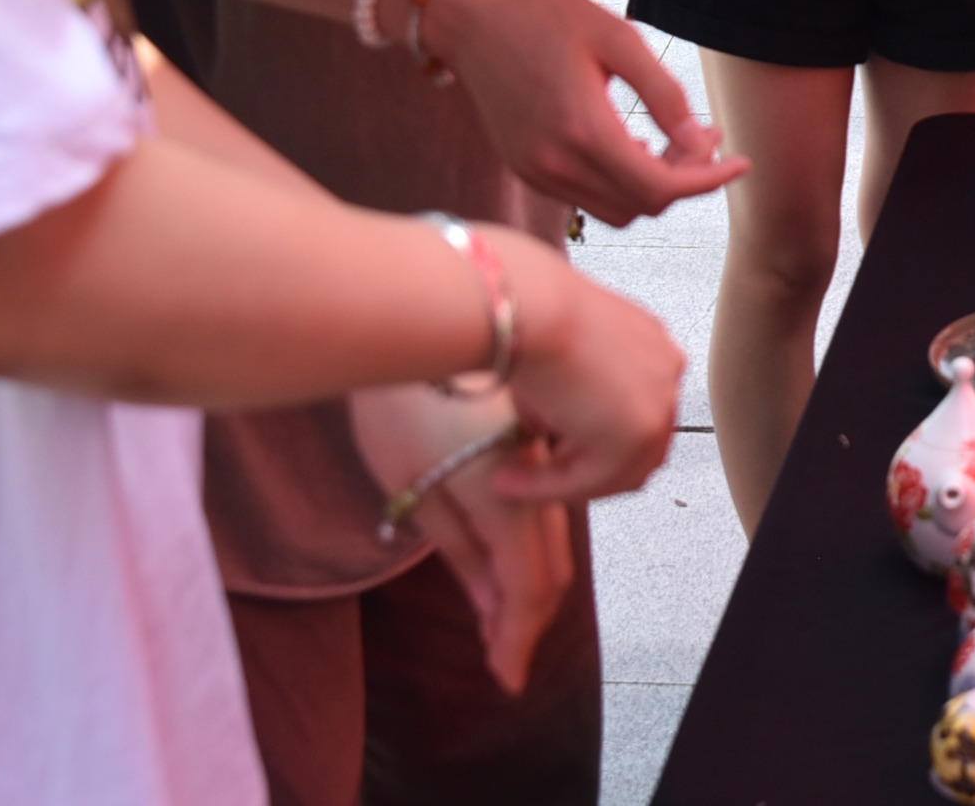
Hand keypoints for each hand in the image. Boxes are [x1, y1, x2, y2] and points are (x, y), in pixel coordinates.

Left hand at [347, 385, 574, 692]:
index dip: (517, 640)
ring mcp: (563, 438)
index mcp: (511, 498)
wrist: (437, 298)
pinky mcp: (547, 425)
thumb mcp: (412, 482)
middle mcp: (550, 474)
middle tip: (499, 645)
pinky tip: (517, 512)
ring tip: (500, 591)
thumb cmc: (405, 389)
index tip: (505, 677)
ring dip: (536, 563)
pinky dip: (547, 512)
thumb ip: (458, 548)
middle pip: (554, 563)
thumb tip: (487, 603)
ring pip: (563, 522)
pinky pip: (570, 475)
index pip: (527, 591)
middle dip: (524, 611)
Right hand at [419, 0, 746, 227]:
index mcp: (581, 131)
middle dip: (685, 179)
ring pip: (615, 209)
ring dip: (653, 184)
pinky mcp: (524, 167)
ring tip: (675, 139)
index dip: (709, 180)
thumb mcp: (617, 37)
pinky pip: (586, 195)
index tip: (741, 160)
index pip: (660, 188)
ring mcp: (535, 171)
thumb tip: (699, 139)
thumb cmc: (545, 13)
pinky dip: (619, 181)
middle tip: (706, 136)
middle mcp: (554, 164)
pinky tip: (632, 142)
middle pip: (642, 206)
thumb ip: (662, 93)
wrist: (468, 13)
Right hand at [488, 229, 687, 504]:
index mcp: (653, 343)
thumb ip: (574, 386)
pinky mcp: (639, 434)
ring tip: (513, 479)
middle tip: (538, 476)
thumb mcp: (560, 347)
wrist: (529, 308)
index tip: (552, 453)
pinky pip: (593, 479)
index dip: (591, 441)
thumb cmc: (530, 313)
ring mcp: (659, 403)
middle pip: (636, 445)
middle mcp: (666, 371)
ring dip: (563, 482)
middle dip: (585, 466)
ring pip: (615, 469)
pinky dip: (551, 487)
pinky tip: (511, 480)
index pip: (635, 410)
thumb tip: (552, 426)